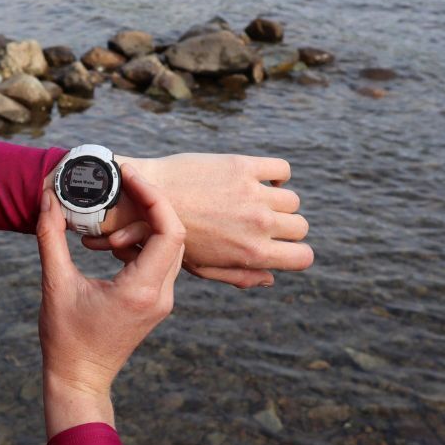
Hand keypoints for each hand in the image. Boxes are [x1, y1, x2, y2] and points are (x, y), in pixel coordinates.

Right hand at [36, 164, 184, 437]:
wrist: (79, 378)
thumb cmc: (65, 339)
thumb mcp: (54, 284)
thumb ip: (51, 237)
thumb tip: (48, 199)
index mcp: (141, 290)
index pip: (168, 230)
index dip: (153, 196)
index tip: (129, 176)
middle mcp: (160, 295)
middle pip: (175, 234)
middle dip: (152, 202)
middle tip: (125, 181)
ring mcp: (161, 301)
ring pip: (171, 248)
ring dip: (148, 223)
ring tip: (118, 206)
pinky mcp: (154, 303)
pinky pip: (161, 262)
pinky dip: (142, 242)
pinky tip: (114, 240)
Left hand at [86, 153, 312, 288]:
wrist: (141, 198)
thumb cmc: (168, 238)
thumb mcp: (202, 267)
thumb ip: (239, 275)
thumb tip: (271, 278)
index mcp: (251, 253)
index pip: (304, 257)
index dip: (297, 253)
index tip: (283, 246)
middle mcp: (258, 224)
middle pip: (300, 226)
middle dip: (286, 226)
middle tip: (263, 223)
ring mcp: (252, 194)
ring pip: (291, 199)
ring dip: (278, 201)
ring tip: (254, 201)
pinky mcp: (243, 166)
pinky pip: (282, 170)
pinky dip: (276, 175)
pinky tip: (257, 179)